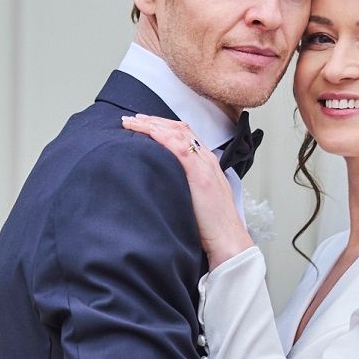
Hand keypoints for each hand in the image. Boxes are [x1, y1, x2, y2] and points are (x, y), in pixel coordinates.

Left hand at [119, 115, 254, 264]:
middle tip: (131, 119)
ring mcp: (204, 165)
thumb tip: (161, 181)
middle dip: (153, 121)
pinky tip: (147, 132)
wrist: (228, 239)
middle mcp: (206, 159)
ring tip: (131, 123)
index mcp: (206, 163)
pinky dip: (161, 136)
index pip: (184, 134)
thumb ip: (183, 185)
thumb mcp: (196, 198)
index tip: (141, 124)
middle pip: (179, 129)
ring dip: (151, 125)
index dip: (162, 125)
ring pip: (177, 134)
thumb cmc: (211, 225)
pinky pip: (179, 147)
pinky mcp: (200, 175)